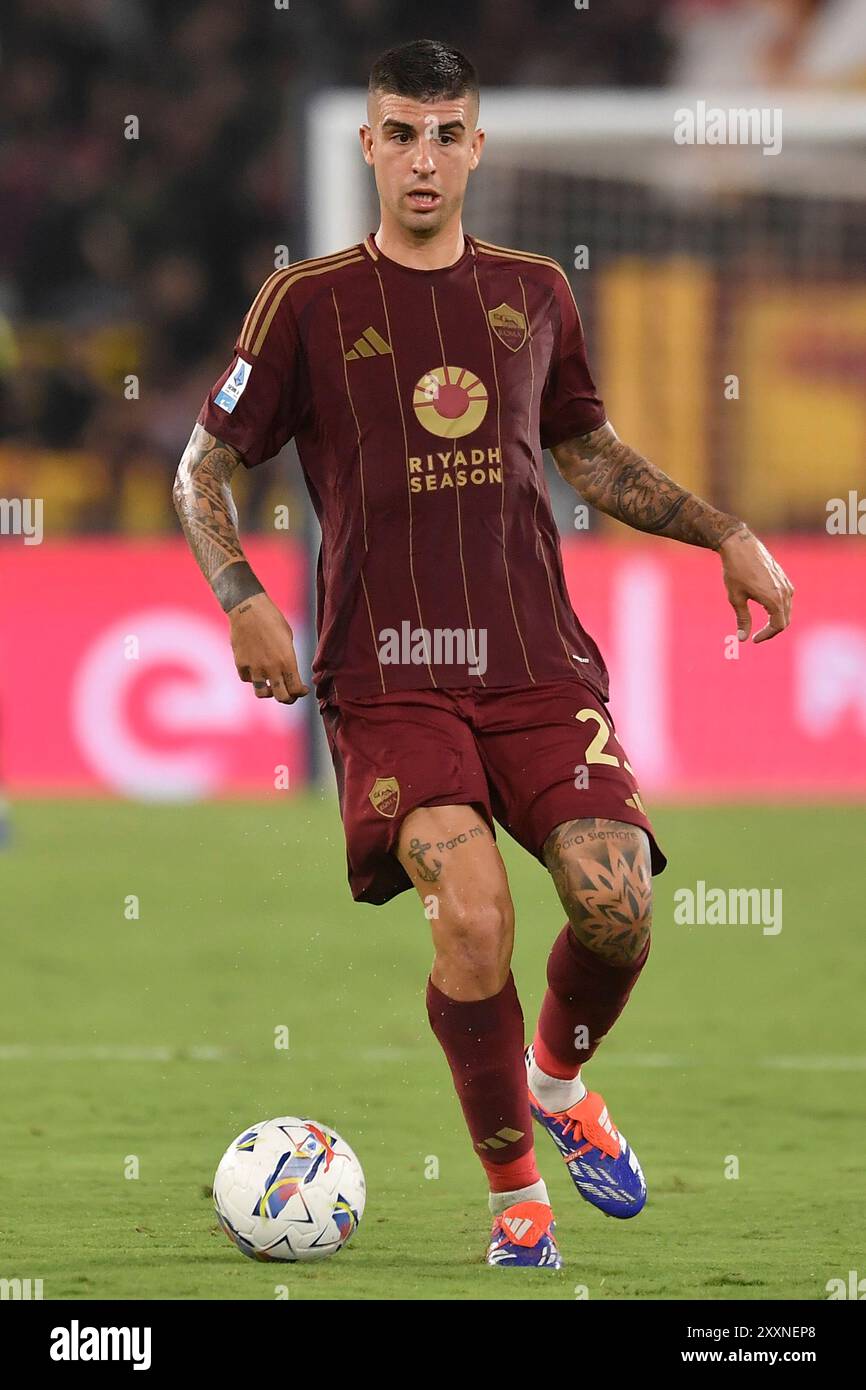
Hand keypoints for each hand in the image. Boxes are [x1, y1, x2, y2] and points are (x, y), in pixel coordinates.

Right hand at [228, 592, 309, 702]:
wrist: (248, 609)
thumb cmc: (272, 619)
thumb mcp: (288, 638)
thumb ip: (288, 658)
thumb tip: (288, 672)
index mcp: (287, 661)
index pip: (296, 690)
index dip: (301, 693)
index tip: (302, 690)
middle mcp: (271, 668)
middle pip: (282, 697)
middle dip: (288, 698)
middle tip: (290, 694)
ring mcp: (254, 668)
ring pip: (262, 693)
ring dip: (269, 692)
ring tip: (271, 686)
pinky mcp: (240, 664)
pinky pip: (247, 679)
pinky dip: (253, 678)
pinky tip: (256, 670)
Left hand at [720, 527, 793, 643]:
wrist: (739, 545)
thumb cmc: (735, 571)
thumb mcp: (736, 598)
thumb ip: (742, 619)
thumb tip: (742, 638)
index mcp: (774, 599)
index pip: (778, 626)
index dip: (766, 635)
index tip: (754, 639)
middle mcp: (784, 592)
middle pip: (785, 620)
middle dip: (772, 630)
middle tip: (757, 635)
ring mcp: (786, 583)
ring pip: (786, 609)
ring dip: (776, 619)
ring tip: (762, 625)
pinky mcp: (783, 577)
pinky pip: (786, 598)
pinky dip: (778, 608)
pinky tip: (765, 609)